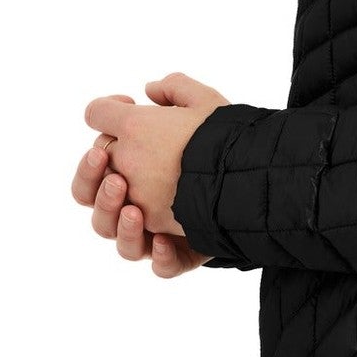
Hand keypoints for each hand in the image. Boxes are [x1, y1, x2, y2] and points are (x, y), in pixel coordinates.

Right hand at [74, 74, 231, 277]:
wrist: (263, 172)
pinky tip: (164, 239)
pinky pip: (162, 266)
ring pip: (118, 239)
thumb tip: (147, 91)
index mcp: (137, 170)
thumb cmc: (227, 137)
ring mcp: (159, 230)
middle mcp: (140, 203)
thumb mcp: (204, 104)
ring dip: (118, 222)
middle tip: (115, 175)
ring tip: (133, 208)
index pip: (97, 168)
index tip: (106, 139)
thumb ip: (175, 90)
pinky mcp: (184, 253)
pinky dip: (159, 256)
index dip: (94, 156)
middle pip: (96, 206)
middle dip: (94, 189)